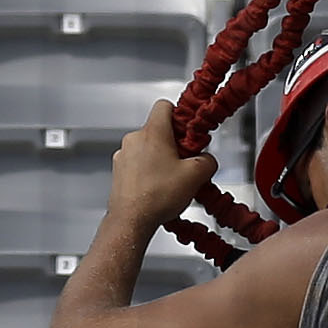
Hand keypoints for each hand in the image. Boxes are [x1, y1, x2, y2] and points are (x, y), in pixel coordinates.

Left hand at [109, 99, 218, 226]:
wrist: (131, 221)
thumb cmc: (156, 197)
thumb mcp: (196, 176)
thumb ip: (208, 161)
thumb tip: (207, 160)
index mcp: (152, 132)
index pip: (165, 105)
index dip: (180, 115)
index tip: (189, 131)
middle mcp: (134, 139)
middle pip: (158, 129)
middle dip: (174, 143)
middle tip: (185, 162)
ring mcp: (124, 155)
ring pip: (147, 147)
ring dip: (161, 158)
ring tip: (171, 179)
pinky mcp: (119, 171)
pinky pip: (137, 163)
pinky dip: (148, 170)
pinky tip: (158, 188)